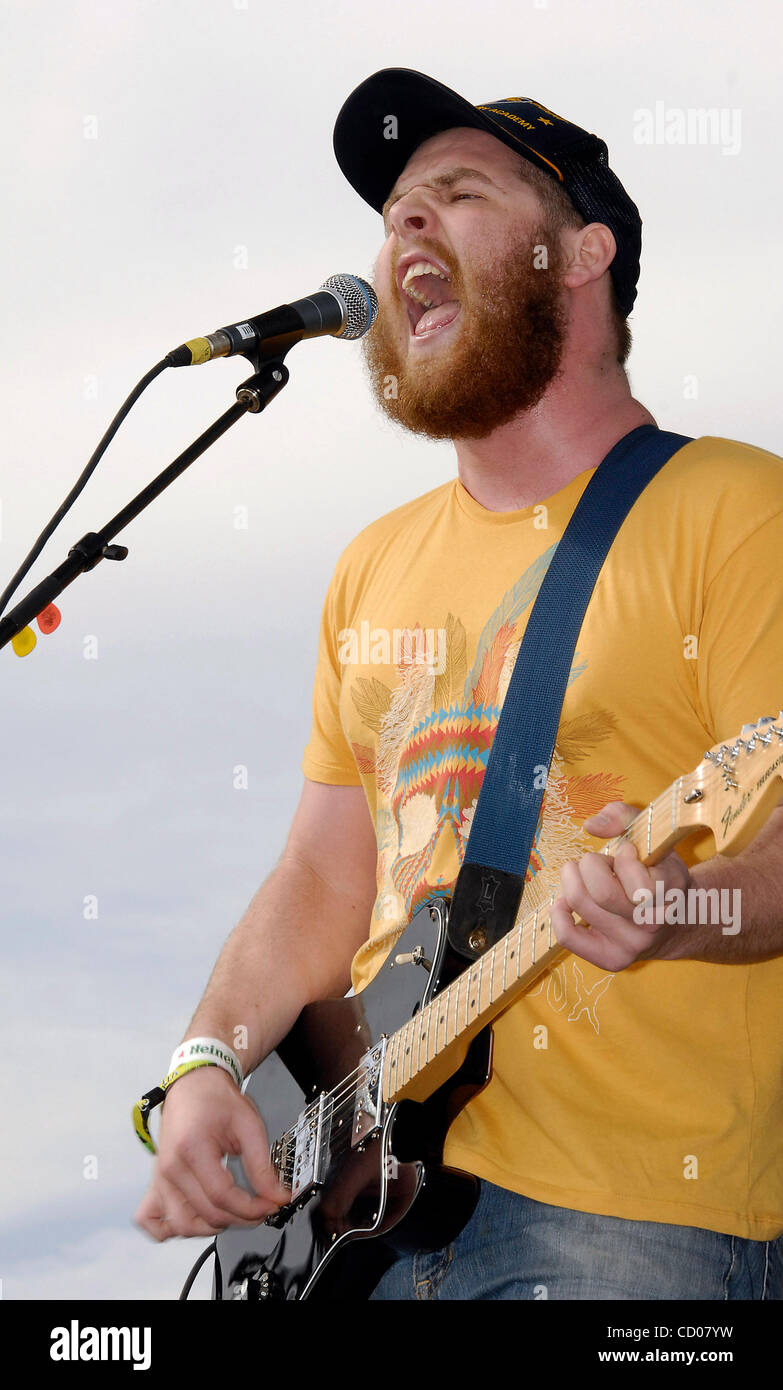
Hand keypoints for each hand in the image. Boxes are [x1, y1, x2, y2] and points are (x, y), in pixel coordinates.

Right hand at [134, 1065, 289, 1241]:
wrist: (194, 1086)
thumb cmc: (216, 1100)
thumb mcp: (249, 1126)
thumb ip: (262, 1165)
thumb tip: (277, 1195)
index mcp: (192, 1148)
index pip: (221, 1196)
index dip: (250, 1207)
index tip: (270, 1205)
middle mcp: (170, 1167)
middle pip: (206, 1214)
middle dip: (240, 1218)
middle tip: (260, 1208)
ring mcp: (160, 1177)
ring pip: (182, 1225)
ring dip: (212, 1227)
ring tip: (233, 1211)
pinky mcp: (156, 1182)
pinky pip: (150, 1220)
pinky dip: (172, 1228)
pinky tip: (196, 1217)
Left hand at [550, 801, 692, 970]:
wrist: (678, 922)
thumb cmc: (657, 872)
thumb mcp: (651, 836)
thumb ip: (623, 816)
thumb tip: (590, 826)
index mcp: (669, 893)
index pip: (633, 873)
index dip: (624, 856)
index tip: (628, 853)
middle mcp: (652, 925)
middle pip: (602, 892)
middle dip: (591, 865)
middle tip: (596, 862)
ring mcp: (633, 946)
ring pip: (582, 906)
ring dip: (574, 881)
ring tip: (584, 877)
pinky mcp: (612, 960)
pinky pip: (569, 936)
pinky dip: (559, 913)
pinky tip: (565, 901)